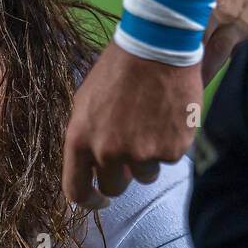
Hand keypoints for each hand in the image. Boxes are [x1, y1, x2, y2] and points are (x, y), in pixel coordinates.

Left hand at [62, 46, 199, 205]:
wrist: (157, 47)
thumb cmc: (118, 70)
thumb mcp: (86, 102)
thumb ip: (88, 139)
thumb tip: (99, 170)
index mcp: (80, 139)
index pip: (76, 190)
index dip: (88, 201)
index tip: (99, 201)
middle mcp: (108, 152)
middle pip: (114, 188)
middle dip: (122, 176)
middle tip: (131, 151)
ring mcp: (141, 153)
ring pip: (145, 175)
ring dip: (147, 158)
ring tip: (151, 123)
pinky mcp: (172, 150)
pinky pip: (169, 160)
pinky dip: (170, 144)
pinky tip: (167, 116)